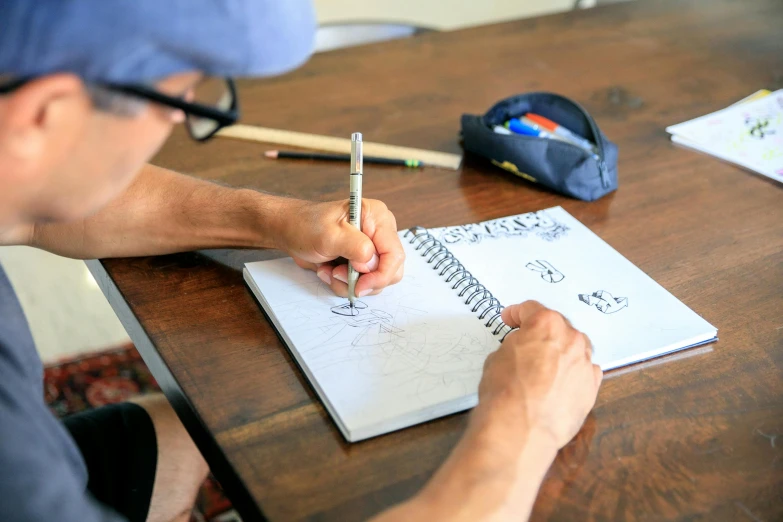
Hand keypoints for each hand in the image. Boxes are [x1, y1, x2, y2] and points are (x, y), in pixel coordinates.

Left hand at [274, 198, 404, 296]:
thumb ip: (356, 247)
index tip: (360, 285)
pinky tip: (328, 270)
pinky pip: (363, 283)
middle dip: (363, 280)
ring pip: (376, 281)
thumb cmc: (306, 225)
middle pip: (390, 271)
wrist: (290, 230)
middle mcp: (379, 233)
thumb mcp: (329, 235)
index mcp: (377, 218)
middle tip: (337, 274)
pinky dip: (344, 283)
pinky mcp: (362, 261)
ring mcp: (372, 248)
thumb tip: (371, 263)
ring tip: (328, 270)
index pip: (394, 254)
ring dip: (349, 282)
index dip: (380, 274)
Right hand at [476, 301, 601, 450]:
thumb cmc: (505, 391)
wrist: (520, 427)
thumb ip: (515, 345)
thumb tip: (522, 349)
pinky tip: (561, 382)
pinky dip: (574, 373)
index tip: (511, 319)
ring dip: (561, 351)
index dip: (516, 314)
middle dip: (542, 332)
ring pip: (575, 349)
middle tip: (528, 340)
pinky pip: (585, 372)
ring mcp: (584, 364)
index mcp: (545, 325)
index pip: (531, 309)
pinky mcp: (591, 388)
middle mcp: (571, 339)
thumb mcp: (497, 357)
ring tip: (546, 363)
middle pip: (558, 327)